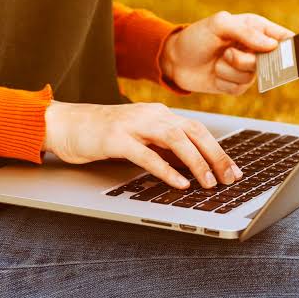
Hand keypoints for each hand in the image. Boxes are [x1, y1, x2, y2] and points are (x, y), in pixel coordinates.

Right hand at [42, 101, 242, 188]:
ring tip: (209, 183)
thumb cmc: (103, 134)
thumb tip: (192, 166)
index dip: (218, 150)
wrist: (65, 124)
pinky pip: (147, 154)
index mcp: (159, 114)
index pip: (197, 130)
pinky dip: (166, 169)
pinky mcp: (116, 138)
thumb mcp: (140, 137)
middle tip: (230, 178)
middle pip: (193, 132)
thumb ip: (163, 146)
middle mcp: (151, 115)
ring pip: (175, 139)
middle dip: (216, 156)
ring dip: (196, 162)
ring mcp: (133, 124)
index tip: (233, 170)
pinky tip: (179, 183)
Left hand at [160, 11, 294, 94]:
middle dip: (247, 59)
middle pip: (271, 61)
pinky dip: (225, 81)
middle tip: (228, 53)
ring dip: (230, 69)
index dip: (292, 45)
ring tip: (217, 61)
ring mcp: (247, 68)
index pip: (283, 36)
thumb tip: (271, 45)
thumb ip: (246, 32)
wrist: (174, 60)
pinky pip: (240, 88)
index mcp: (256, 28)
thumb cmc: (196, 37)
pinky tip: (215, 73)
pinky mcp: (236, 85)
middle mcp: (254, 49)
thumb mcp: (219, 25)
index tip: (294, 52)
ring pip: (252, 75)